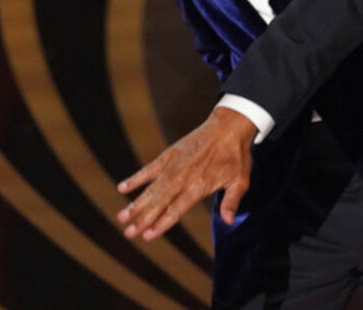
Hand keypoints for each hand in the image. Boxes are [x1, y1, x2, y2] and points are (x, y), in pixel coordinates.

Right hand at [116, 107, 255, 240]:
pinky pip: (149, 169)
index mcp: (199, 186)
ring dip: (136, 204)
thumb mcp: (240, 180)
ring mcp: (174, 166)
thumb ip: (231, 201)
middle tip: (128, 234)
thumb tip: (228, 221)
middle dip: (143, 219)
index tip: (147, 236)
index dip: (161, 224)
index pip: (176, 210)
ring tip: (121, 217)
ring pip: (151, 189)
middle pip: (159, 203)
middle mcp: (183, 178)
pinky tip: (122, 187)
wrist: (229, 125)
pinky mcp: (169, 154)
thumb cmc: (236, 155)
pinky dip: (136, 178)